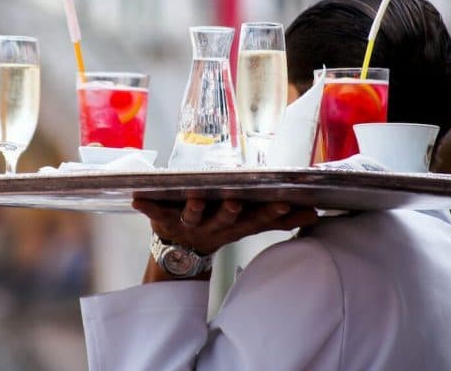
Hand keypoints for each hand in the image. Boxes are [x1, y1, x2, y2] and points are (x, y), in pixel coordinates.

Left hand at [132, 197, 317, 255]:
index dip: (270, 213)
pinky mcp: (163, 220)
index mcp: (235, 225)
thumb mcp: (248, 225)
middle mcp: (213, 226)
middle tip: (236, 201)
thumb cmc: (219, 227)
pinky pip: (154, 212)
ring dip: (194, 207)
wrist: (180, 253)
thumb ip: (278, 218)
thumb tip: (314, 212)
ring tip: (194, 197)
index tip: (284, 204)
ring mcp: (188, 223)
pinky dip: (145, 206)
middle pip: (224, 218)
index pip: (257, 219)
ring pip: (193, 214)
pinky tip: (136, 198)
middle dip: (230, 210)